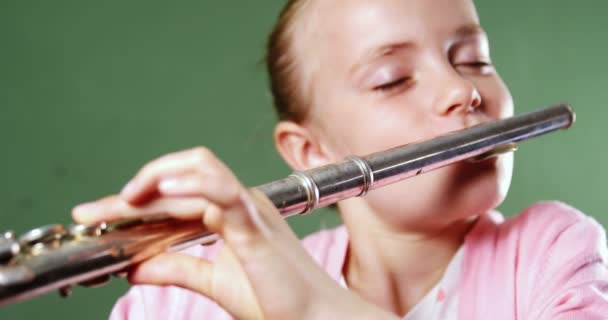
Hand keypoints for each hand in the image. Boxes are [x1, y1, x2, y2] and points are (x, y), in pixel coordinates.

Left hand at [72, 147, 397, 319]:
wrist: (315, 318)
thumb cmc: (278, 300)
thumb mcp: (214, 283)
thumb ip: (177, 269)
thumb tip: (136, 267)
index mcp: (231, 214)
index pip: (174, 197)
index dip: (133, 204)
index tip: (97, 216)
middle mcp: (239, 203)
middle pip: (178, 180)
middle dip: (130, 193)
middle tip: (90, 211)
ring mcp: (249, 209)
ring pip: (200, 169)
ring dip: (156, 178)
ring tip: (123, 198)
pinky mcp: (256, 225)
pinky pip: (223, 192)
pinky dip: (192, 185)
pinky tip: (162, 190)